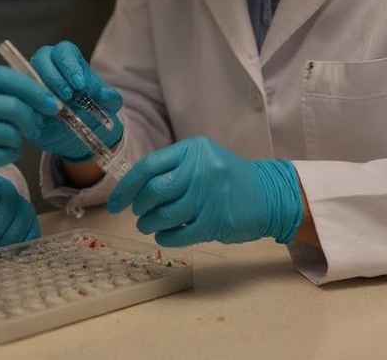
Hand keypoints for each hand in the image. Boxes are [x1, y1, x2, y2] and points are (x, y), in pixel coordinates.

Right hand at [0, 65, 57, 206]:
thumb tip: (34, 94)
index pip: (5, 78)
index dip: (33, 89)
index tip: (49, 101)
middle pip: (13, 107)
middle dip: (31, 118)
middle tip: (33, 125)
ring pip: (11, 133)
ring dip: (17, 139)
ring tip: (6, 140)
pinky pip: (2, 154)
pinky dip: (9, 154)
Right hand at [28, 40, 123, 161]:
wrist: (73, 129)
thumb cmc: (86, 107)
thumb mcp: (100, 104)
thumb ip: (108, 99)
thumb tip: (111, 97)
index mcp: (66, 58)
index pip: (64, 51)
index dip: (70, 66)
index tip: (79, 84)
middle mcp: (45, 64)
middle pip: (43, 59)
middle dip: (55, 77)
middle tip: (67, 96)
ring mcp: (30, 79)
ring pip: (27, 75)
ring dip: (41, 90)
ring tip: (55, 108)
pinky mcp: (21, 95)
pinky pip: (18, 94)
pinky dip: (28, 104)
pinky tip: (40, 118)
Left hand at [107, 137, 302, 246]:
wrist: (270, 194)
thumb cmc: (228, 178)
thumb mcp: (201, 160)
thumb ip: (172, 168)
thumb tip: (133, 187)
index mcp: (193, 149)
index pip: (149, 167)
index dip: (127, 187)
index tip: (116, 203)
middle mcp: (201, 169)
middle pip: (154, 191)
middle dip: (139, 206)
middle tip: (138, 214)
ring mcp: (210, 195)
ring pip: (165, 214)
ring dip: (150, 224)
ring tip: (148, 226)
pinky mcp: (217, 221)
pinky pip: (181, 234)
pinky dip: (166, 237)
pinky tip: (163, 236)